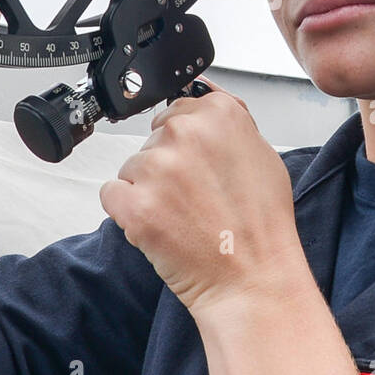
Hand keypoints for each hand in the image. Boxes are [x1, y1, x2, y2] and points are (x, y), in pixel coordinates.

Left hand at [98, 78, 306, 320]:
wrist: (252, 278)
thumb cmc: (261, 224)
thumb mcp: (262, 154)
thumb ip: (229, 120)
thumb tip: (203, 96)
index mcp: (220, 114)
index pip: (178, 109)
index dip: (187, 144)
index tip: (198, 166)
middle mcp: (186, 133)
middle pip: (154, 139)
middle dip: (167, 166)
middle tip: (196, 197)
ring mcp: (158, 168)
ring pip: (133, 167)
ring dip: (149, 189)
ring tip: (183, 215)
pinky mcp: (135, 203)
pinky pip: (112, 193)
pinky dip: (128, 211)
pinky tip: (160, 225)